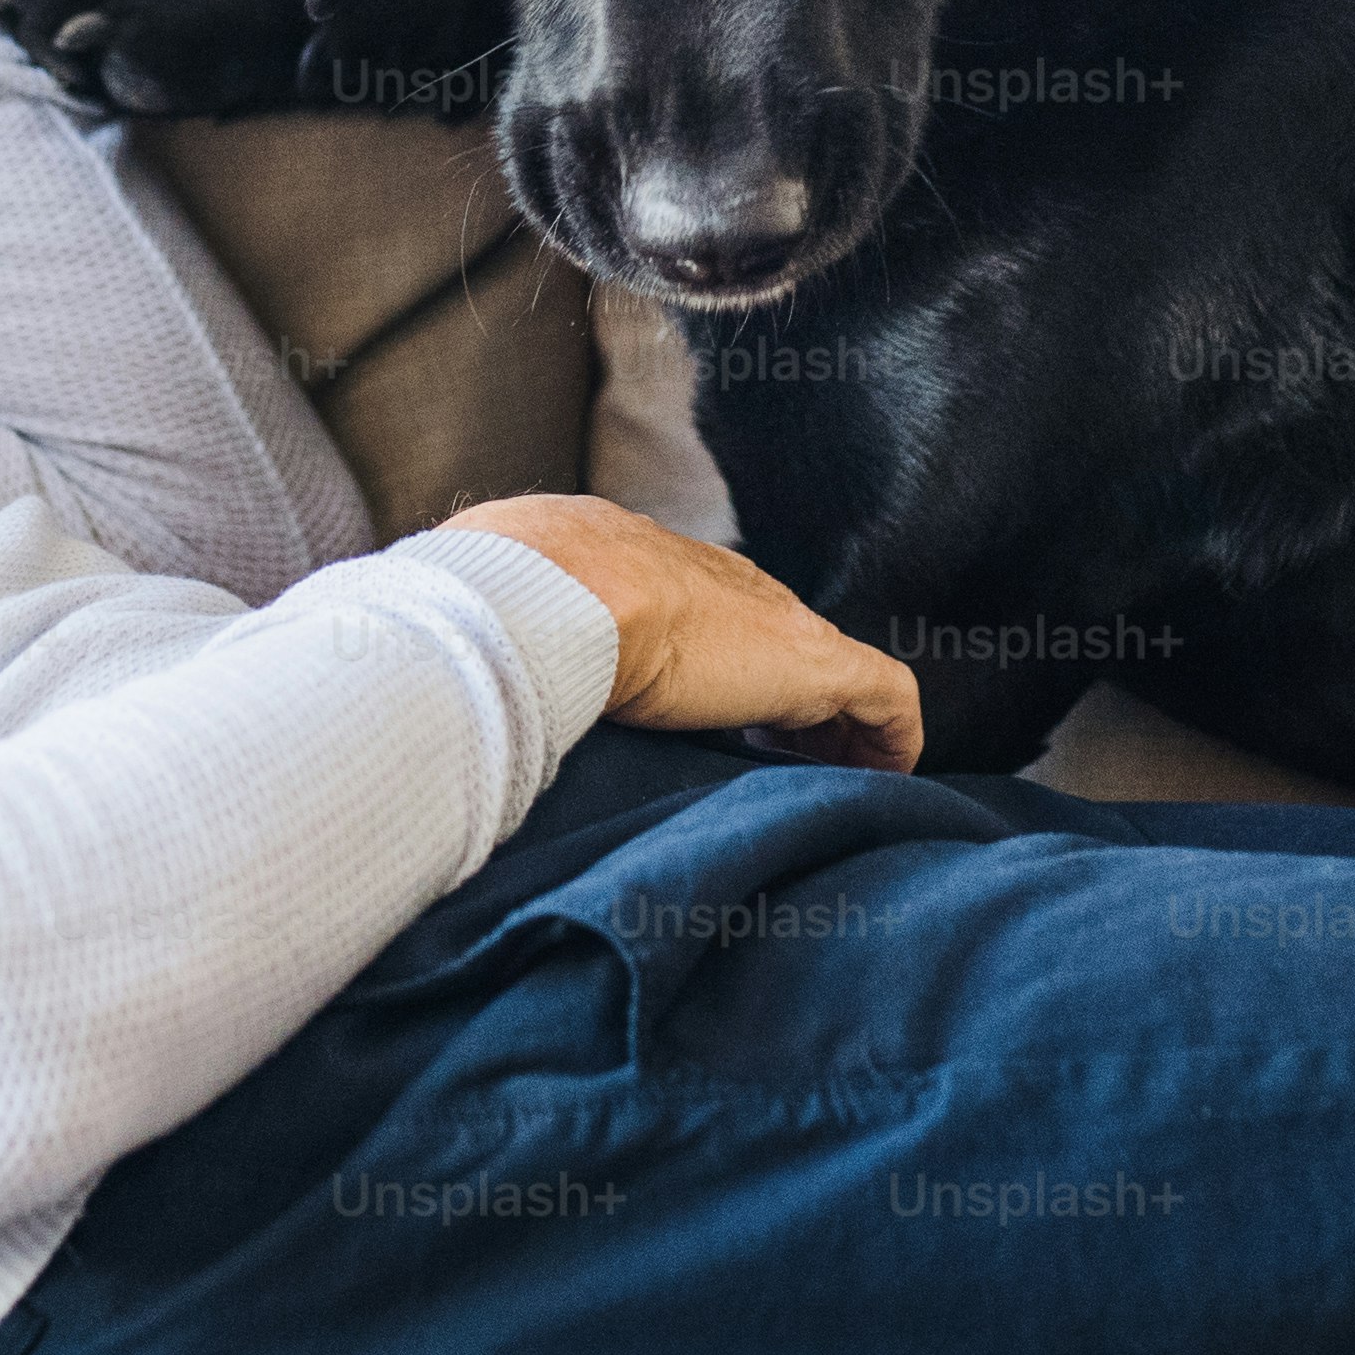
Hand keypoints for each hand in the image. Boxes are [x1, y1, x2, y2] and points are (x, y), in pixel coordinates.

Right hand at [436, 495, 923, 771]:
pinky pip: (887, 700)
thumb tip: (462, 682)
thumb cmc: (519, 606)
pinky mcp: (817, 665)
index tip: (719, 719)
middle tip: (790, 757)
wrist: (555, 589)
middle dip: (789, 702)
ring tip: (840, 774)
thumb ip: (517, 646)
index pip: (714, 614)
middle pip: (782, 639)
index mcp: (659, 574)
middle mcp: (729, 589)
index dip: (724, 667)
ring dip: (841, 726)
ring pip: (841, 672)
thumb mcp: (518, 623)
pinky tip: (887, 780)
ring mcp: (776, 625)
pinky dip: (891, 739)